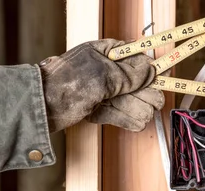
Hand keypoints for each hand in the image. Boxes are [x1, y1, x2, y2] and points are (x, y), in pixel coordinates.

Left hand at [39, 38, 164, 132]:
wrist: (42, 107)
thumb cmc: (67, 83)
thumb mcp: (103, 74)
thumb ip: (128, 74)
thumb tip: (150, 70)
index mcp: (104, 53)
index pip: (134, 57)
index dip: (149, 67)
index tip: (162, 76)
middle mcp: (104, 71)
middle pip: (134, 82)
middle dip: (146, 92)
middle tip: (157, 102)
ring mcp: (100, 91)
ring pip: (127, 100)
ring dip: (139, 108)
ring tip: (148, 115)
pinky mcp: (96, 109)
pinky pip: (117, 113)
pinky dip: (128, 118)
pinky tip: (138, 122)